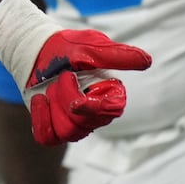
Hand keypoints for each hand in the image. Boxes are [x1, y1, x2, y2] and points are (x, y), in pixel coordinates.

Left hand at [26, 30, 151, 144]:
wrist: (37, 50)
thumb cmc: (67, 47)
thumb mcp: (91, 46)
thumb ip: (117, 55)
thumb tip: (147, 61)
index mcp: (107, 93)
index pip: (113, 110)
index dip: (96, 108)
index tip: (80, 99)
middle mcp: (93, 113)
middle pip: (84, 124)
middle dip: (67, 98)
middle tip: (63, 76)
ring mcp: (73, 123)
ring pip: (67, 131)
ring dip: (53, 104)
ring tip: (52, 86)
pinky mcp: (53, 128)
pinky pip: (47, 137)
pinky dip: (41, 118)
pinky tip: (40, 99)